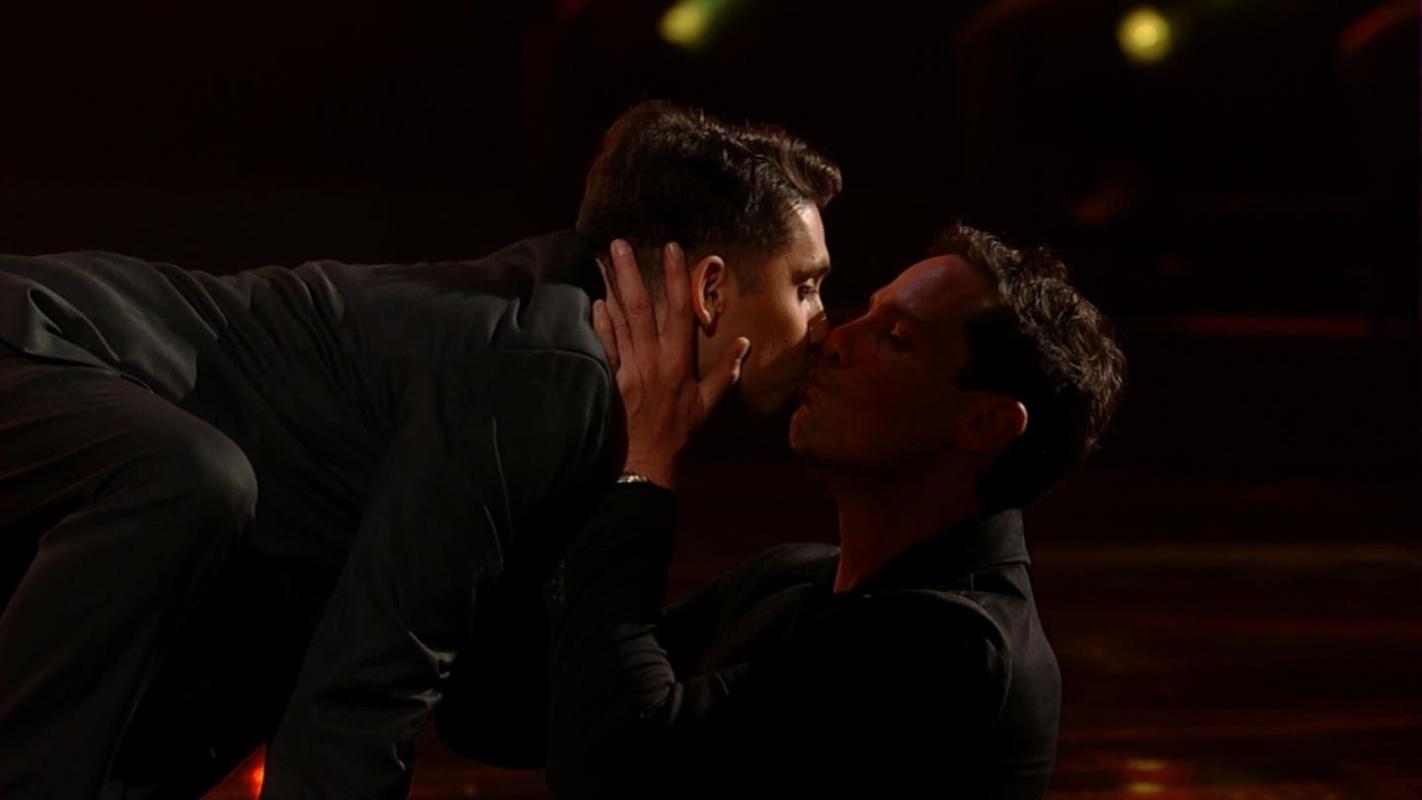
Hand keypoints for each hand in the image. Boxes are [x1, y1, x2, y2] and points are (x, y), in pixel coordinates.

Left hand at [592, 239, 749, 488]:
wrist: (645, 461)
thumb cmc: (678, 431)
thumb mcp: (708, 404)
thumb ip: (726, 372)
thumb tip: (746, 344)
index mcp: (679, 361)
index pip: (680, 310)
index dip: (676, 277)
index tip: (671, 248)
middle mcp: (653, 358)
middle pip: (641, 307)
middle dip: (630, 273)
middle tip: (618, 243)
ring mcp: (628, 367)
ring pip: (619, 320)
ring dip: (610, 288)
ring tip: (601, 260)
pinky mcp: (610, 377)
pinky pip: (604, 344)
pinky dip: (600, 322)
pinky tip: (596, 301)